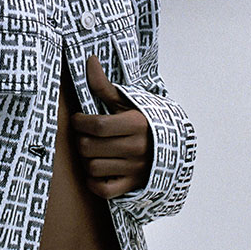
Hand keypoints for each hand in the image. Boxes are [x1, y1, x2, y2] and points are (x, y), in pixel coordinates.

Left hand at [71, 55, 152, 198]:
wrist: (172, 144)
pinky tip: (96, 170)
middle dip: (80, 140)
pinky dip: (94, 182)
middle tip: (83, 135)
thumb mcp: (126, 102)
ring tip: (90, 151)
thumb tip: (90, 59)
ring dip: (86, 159)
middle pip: (89, 147)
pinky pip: (104, 189)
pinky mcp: (133, 185)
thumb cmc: (143, 120)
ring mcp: (135, 169)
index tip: (78, 119)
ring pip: (93, 168)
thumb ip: (104, 85)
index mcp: (136, 124)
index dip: (79, 122)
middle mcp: (137, 148)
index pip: (97, 126)